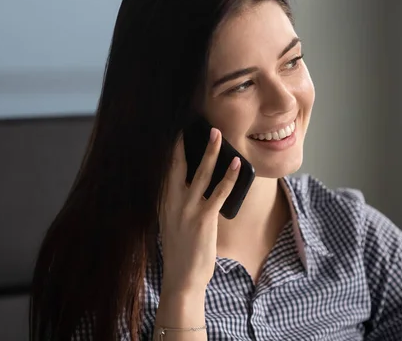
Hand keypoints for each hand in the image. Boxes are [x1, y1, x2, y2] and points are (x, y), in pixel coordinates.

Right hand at [159, 127, 240, 296]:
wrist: (182, 278)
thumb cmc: (181, 250)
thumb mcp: (174, 222)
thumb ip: (180, 203)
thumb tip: (193, 183)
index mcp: (165, 202)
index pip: (167, 169)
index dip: (172, 149)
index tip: (178, 131)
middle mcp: (173, 202)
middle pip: (179, 165)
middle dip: (186, 142)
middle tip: (196, 123)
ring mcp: (188, 210)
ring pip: (201, 173)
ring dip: (211, 152)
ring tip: (218, 135)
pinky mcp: (204, 219)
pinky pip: (219, 192)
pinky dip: (229, 176)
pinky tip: (237, 164)